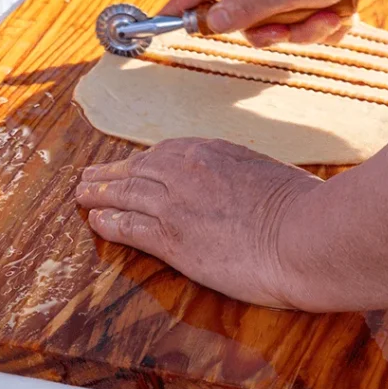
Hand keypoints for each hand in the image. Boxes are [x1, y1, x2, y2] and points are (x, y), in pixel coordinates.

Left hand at [74, 138, 322, 307]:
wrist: (306, 234)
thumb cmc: (305, 210)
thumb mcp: (270, 177)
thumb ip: (245, 178)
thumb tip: (245, 191)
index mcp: (213, 152)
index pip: (164, 153)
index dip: (141, 162)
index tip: (129, 165)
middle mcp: (187, 170)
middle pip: (137, 169)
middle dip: (110, 173)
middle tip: (89, 176)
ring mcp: (175, 202)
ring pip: (124, 193)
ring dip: (98, 194)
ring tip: (81, 195)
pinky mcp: (170, 237)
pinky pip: (127, 226)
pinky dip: (107, 222)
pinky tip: (94, 221)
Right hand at [161, 0, 387, 47]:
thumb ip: (244, 9)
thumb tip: (208, 23)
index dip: (182, 6)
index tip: (162, 22)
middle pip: (247, 21)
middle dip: (271, 32)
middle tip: (287, 27)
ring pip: (285, 29)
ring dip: (309, 30)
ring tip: (328, 12)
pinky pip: (313, 27)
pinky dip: (330, 25)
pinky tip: (345, 10)